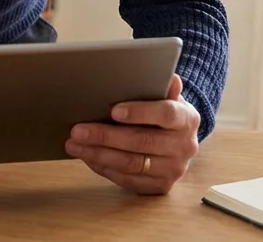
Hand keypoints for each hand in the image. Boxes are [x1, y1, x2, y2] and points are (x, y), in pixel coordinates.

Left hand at [64, 74, 200, 194]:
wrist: (178, 141)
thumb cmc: (164, 113)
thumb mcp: (166, 97)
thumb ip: (162, 87)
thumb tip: (168, 76)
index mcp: (188, 119)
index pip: (166, 114)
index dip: (140, 112)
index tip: (113, 110)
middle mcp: (185, 146)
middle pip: (142, 142)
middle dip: (106, 136)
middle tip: (78, 130)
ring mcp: (174, 169)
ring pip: (131, 164)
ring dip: (98, 154)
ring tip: (75, 144)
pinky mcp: (161, 186)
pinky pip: (128, 180)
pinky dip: (104, 169)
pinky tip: (88, 158)